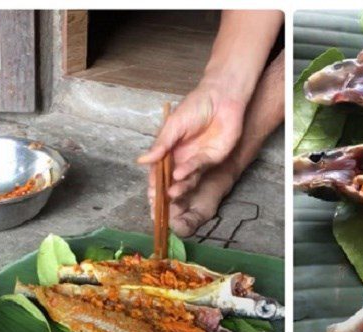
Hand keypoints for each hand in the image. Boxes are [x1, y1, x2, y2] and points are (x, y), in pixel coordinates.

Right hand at [138, 80, 246, 208]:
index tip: (149, 193)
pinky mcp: (212, 159)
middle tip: (158, 201)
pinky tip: (180, 174)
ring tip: (170, 193)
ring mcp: (198, 160)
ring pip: (187, 178)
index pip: (160, 170)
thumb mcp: (173, 125)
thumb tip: (141, 161)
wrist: (221, 98)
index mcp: (171, 150)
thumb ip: (161, 144)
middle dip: (165, 190)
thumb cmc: (196, 106)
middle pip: (173, 179)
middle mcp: (183, 158)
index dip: (154, 182)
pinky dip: (189, 171)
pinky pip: (198, 168)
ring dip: (178, 186)